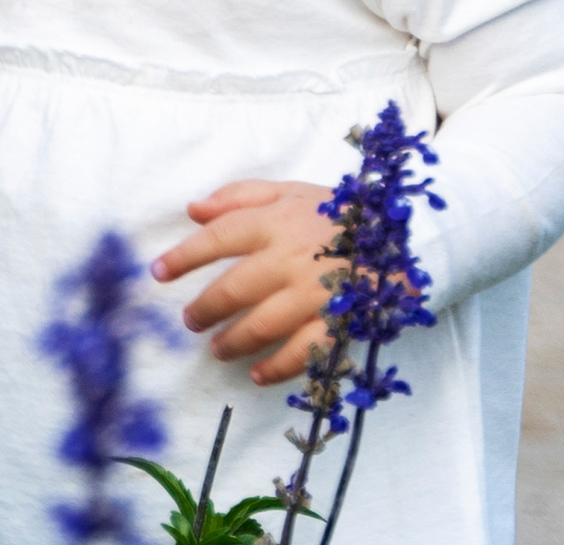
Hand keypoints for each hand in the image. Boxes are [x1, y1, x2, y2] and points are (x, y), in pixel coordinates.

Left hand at [151, 179, 341, 384]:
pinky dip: (280, 367)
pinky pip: (306, 351)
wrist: (406, 233)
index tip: (158, 272)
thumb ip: (239, 196)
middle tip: (190, 320)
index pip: (217, 238)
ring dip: (234, 341)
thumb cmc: (338, 211)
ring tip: (217, 349)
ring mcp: (316, 293)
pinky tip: (259, 375)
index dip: (183, 257)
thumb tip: (193, 210)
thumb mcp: (288, 189)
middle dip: (205, 308)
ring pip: (264, 324)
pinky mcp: (340, 321)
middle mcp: (290, 259)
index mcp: (275, 222)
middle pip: (235, 289)